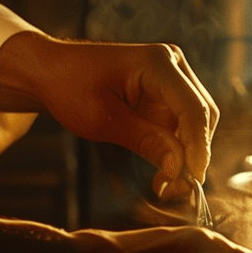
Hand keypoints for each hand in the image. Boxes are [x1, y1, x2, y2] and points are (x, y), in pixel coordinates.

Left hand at [0, 33, 218, 194]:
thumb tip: (181, 167)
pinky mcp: (165, 95)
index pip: (193, 108)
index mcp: (158, 63)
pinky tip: (162, 174)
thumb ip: (146, 141)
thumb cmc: (70, 87)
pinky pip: (181, 126)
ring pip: (195, 124)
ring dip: (185, 156)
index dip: (198, 146)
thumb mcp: (104, 119)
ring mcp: (171, 79)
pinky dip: (175, 151)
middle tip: (176, 189)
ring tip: (164, 186)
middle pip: (202, 115)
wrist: (50, 72)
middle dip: (193, 154)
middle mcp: (172, 66)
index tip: (194, 179)